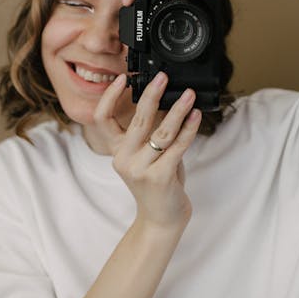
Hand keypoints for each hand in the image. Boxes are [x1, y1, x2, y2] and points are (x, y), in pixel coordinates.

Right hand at [92, 72, 200, 231]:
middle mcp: (124, 159)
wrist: (161, 220)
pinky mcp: (160, 177)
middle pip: (138, 120)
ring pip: (162, 132)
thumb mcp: (146, 156)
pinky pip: (178, 146)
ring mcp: (141, 169)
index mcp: (117, 151)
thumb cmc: (157, 184)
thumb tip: (167, 101)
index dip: (109, 97)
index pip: (102, 119)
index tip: (123, 78)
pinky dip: (189, 129)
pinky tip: (196, 116)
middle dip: (152, 94)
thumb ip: (151, 133)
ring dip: (178, 109)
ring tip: (189, 94)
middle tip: (163, 77)